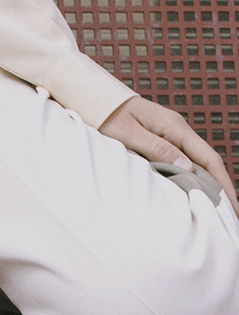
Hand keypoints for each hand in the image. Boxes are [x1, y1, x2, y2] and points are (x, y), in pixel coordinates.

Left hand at [99, 94, 237, 211]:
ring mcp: (170, 132)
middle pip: (209, 162)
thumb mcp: (127, 134)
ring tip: (215, 212)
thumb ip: (157, 149)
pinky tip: (192, 194)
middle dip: (222, 190)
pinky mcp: (161, 137)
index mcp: (174, 126)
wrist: (90, 95)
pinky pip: (183, 160)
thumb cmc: (105, 114)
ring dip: (208, 185)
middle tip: (230, 219)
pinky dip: (193, 178)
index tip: (233, 210)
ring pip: (197, 162)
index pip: (209, 159)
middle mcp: (177, 128)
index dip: (224, 185)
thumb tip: (189, 168)